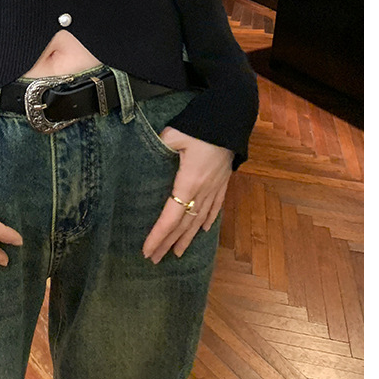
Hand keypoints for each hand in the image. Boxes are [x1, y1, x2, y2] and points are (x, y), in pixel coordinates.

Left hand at [142, 127, 233, 263]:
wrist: (232, 118)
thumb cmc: (202, 126)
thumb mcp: (175, 133)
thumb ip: (160, 144)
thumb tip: (149, 147)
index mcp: (189, 182)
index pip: (170, 217)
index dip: (159, 236)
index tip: (147, 250)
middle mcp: (203, 190)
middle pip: (183, 224)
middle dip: (168, 243)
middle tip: (155, 260)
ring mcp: (214, 187)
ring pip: (199, 219)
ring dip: (187, 238)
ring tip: (176, 253)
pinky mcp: (222, 181)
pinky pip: (215, 206)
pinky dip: (208, 220)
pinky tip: (203, 229)